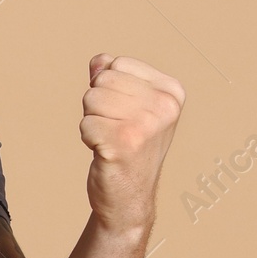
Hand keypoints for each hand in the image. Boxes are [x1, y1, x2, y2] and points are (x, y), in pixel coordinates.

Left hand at [79, 55, 183, 236]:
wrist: (130, 197)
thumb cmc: (128, 147)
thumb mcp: (129, 105)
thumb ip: (113, 76)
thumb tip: (99, 60)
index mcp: (171, 91)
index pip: (117, 63)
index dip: (109, 88)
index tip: (126, 114)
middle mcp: (164, 106)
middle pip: (102, 80)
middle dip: (98, 104)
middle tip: (116, 129)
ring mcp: (146, 125)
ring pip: (91, 99)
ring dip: (93, 121)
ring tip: (112, 140)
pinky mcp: (124, 143)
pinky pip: (85, 124)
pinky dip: (88, 138)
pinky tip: (106, 153)